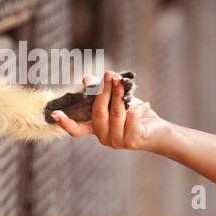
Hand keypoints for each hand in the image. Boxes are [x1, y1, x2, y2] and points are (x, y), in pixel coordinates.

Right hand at [51, 71, 172, 151]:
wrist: (160, 132)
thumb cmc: (138, 116)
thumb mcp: (118, 101)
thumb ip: (102, 92)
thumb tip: (86, 78)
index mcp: (96, 129)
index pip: (77, 129)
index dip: (65, 122)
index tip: (54, 113)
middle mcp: (104, 137)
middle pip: (98, 112)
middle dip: (104, 91)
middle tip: (109, 75)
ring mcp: (117, 141)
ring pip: (115, 113)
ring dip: (119, 94)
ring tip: (124, 82)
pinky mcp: (133, 140)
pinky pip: (132, 118)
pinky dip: (139, 107)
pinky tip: (146, 104)